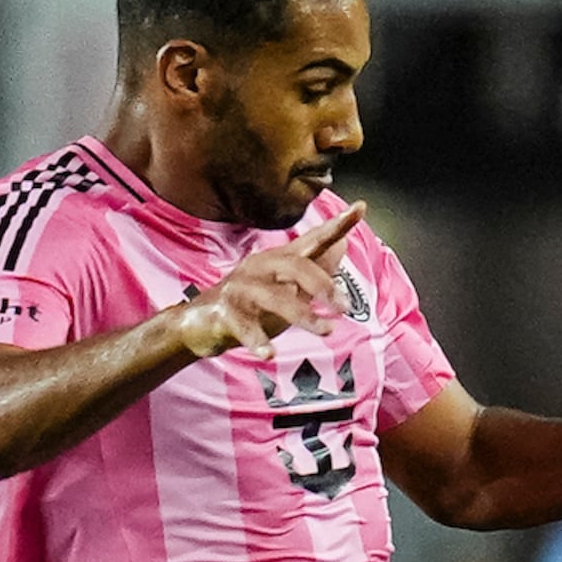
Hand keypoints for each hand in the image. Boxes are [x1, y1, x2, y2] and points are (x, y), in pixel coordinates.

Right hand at [172, 202, 364, 359]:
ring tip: (326, 331)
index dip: (337, 225)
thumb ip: (314, 268)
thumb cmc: (253, 302)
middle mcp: (262, 267)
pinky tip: (269, 354)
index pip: (313, 239)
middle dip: (324, 285)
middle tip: (345, 308)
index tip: (360, 207)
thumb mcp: (288, 285)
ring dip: (304, 315)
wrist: (200, 322)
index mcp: (281, 261)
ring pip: (276, 297)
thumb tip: (343, 243)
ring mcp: (242, 289)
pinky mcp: (226, 312)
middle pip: (296, 266)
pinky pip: (245, 327)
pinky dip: (258, 341)